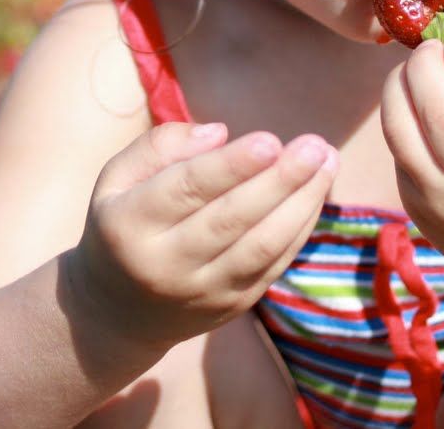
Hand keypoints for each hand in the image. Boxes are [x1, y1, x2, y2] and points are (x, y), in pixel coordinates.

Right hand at [67, 121, 337, 350]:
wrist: (118, 311)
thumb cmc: (123, 223)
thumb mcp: (116, 179)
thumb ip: (158, 147)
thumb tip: (219, 133)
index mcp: (130, 226)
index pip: (185, 190)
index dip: (230, 166)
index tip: (270, 139)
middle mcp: (166, 265)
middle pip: (231, 220)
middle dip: (279, 181)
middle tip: (314, 145)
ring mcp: (203, 291)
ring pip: (261, 247)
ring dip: (301, 203)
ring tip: (327, 162)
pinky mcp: (232, 306)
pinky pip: (274, 264)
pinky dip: (300, 226)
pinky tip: (315, 192)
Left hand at [379, 35, 443, 283]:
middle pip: (437, 106)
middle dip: (425, 63)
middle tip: (427, 47)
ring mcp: (442, 202)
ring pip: (400, 128)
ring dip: (397, 86)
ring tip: (408, 69)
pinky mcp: (416, 208)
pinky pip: (397, 151)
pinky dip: (397, 118)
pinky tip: (407, 102)